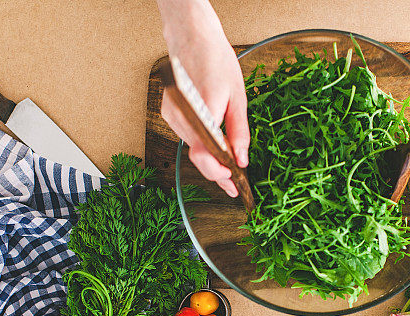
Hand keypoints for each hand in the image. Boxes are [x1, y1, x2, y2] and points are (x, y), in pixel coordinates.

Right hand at [157, 0, 247, 196]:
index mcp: (203, 109)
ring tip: (227, 164)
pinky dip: (201, 144)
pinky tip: (214, 144)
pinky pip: (187, 137)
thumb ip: (239, 131)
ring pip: (193, 148)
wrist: (192, 37)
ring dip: (209, 157)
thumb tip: (241, 159)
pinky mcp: (169, 113)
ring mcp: (172, 114)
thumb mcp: (238, 97)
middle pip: (198, 155)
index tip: (232, 184)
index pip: (205, 153)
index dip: (219, 173)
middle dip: (217, 170)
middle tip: (233, 182)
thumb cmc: (216, 60)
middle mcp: (182, 114)